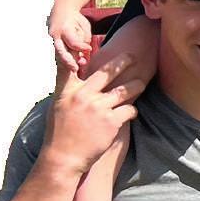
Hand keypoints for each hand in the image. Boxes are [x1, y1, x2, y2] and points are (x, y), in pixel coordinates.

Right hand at [44, 54, 143, 176]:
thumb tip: (77, 74)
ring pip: (126, 89)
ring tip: (142, 83)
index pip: (70, 66)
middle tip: (134, 57)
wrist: (63, 158)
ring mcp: (98, 108)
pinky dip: (132, 110)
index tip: (91, 42)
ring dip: (136, 85)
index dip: (79, 52)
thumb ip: (69, 89)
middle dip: (123, 61)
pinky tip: (131, 113)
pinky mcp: (111, 121)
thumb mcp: (58, 107)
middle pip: (108, 72)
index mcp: (68, 92)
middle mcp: (83, 96)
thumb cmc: (60, 133)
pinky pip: (130, 109)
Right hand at [48, 8, 92, 72]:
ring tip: (75, 69)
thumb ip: (85, 38)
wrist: (61, 11)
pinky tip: (71, 65)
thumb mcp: (84, 26)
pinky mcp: (51, 44)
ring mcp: (51, 40)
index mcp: (64, 29)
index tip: (89, 49)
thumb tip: (86, 51)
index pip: (73, 42)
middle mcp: (55, 35)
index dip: (81, 47)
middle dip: (68, 62)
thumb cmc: (76, 19)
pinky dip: (64, 60)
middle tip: (76, 69)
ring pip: (58, 55)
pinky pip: (58, 54)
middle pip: (61, 51)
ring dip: (66, 63)